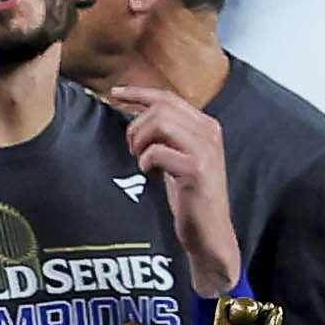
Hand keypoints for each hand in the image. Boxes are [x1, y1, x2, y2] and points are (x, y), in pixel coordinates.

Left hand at [106, 87, 236, 294]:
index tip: (114, 93)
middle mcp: (209, 133)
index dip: (138, 93)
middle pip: (160, 109)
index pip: (169, 98)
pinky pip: (157, 152)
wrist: (210, 232)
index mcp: (206, 126)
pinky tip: (151, 175)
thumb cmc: (191, 196)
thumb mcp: (179, 157)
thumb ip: (167, 134)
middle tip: (133, 149)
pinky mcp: (196, 169)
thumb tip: (136, 110)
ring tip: (142, 161)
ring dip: (140, 142)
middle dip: (136, 126)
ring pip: (160, 123)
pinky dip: (145, 162)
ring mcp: (205, 150)